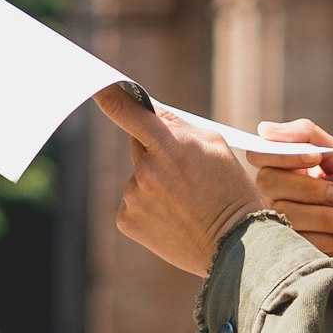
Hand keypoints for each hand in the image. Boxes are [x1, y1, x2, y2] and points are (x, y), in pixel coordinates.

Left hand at [94, 92, 332, 275]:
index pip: (128, 111)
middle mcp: (147, 169)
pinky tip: (172, 216)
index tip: (97, 86)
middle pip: (138, 144)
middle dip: (155, 150)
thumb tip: (152, 111)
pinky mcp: (127, 219)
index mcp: (170, 145)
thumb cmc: (232, 191)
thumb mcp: (216, 146)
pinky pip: (133, 201)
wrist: (236, 247)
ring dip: (154, 181)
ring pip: (138, 176)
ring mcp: (134, 196)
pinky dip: (148, 206)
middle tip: (185, 171)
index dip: (109, 95)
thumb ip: (181, 126)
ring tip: (184, 201)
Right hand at [250, 119, 332, 257]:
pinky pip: (294, 239)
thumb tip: (264, 129)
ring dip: (322, 216)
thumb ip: (306, 135)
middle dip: (309, 188)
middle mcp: (273, 192)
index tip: (317, 158)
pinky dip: (323, 237)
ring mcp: (278, 221)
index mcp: (283, 166)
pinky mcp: (289, 248)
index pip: (259, 154)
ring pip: (282, 213)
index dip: (283, 155)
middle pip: (267, 181)